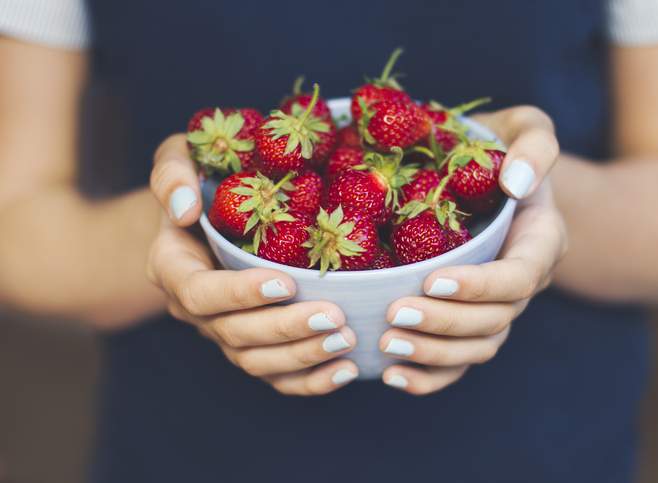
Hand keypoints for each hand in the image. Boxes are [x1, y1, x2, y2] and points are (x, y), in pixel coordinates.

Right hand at [147, 134, 359, 394]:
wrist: (212, 211)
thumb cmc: (203, 177)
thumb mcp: (180, 157)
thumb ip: (173, 173)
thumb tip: (187, 209)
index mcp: (173, 268)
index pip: (199, 293)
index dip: (238, 294)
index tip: (284, 282)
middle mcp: (196, 310)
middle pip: (235, 334)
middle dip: (285, 329)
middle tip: (333, 316)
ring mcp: (224, 332)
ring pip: (256, 362)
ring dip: (302, 356)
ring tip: (346, 339)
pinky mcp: (254, 346)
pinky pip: (276, 377)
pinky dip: (310, 381)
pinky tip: (346, 369)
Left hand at [380, 106, 566, 394]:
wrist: (488, 175)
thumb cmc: (500, 146)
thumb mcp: (526, 127)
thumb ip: (534, 145)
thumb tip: (517, 183)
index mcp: (538, 241)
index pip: (519, 278)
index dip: (481, 287)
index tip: (433, 278)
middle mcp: (521, 282)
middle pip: (494, 322)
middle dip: (445, 323)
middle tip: (394, 314)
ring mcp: (495, 307)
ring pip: (476, 349)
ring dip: (433, 353)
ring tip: (387, 344)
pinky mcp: (468, 321)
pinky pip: (457, 363)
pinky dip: (429, 377)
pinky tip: (390, 375)